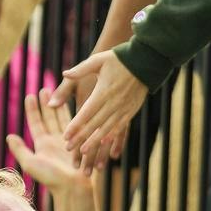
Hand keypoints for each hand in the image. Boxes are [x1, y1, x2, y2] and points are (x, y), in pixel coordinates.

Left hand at [4, 89, 94, 199]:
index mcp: (43, 145)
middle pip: (50, 118)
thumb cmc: (51, 179)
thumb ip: (19, 150)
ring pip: (63, 119)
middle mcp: (55, 141)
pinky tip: (78, 103)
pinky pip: (78, 125)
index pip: (36, 123)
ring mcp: (69, 142)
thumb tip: (8, 136)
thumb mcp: (31, 163)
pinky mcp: (81, 143)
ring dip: (60, 106)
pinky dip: (76, 114)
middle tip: (45, 88)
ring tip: (57, 92)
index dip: (32, 110)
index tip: (29, 95)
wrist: (74, 189)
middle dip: (47, 103)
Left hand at [58, 49, 143, 168]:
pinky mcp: (132, 110)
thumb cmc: (118, 58)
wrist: (146, 60)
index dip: (76, 126)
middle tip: (69, 148)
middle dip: (82, 138)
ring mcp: (124, 108)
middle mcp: (114, 102)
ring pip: (108, 129)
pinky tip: (107, 145)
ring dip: (96, 141)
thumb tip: (64, 74)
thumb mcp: (98, 60)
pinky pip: (122, 127)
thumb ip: (80, 69)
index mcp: (103, 91)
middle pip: (95, 124)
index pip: (86, 113)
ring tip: (85, 152)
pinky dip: (113, 137)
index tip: (66, 136)